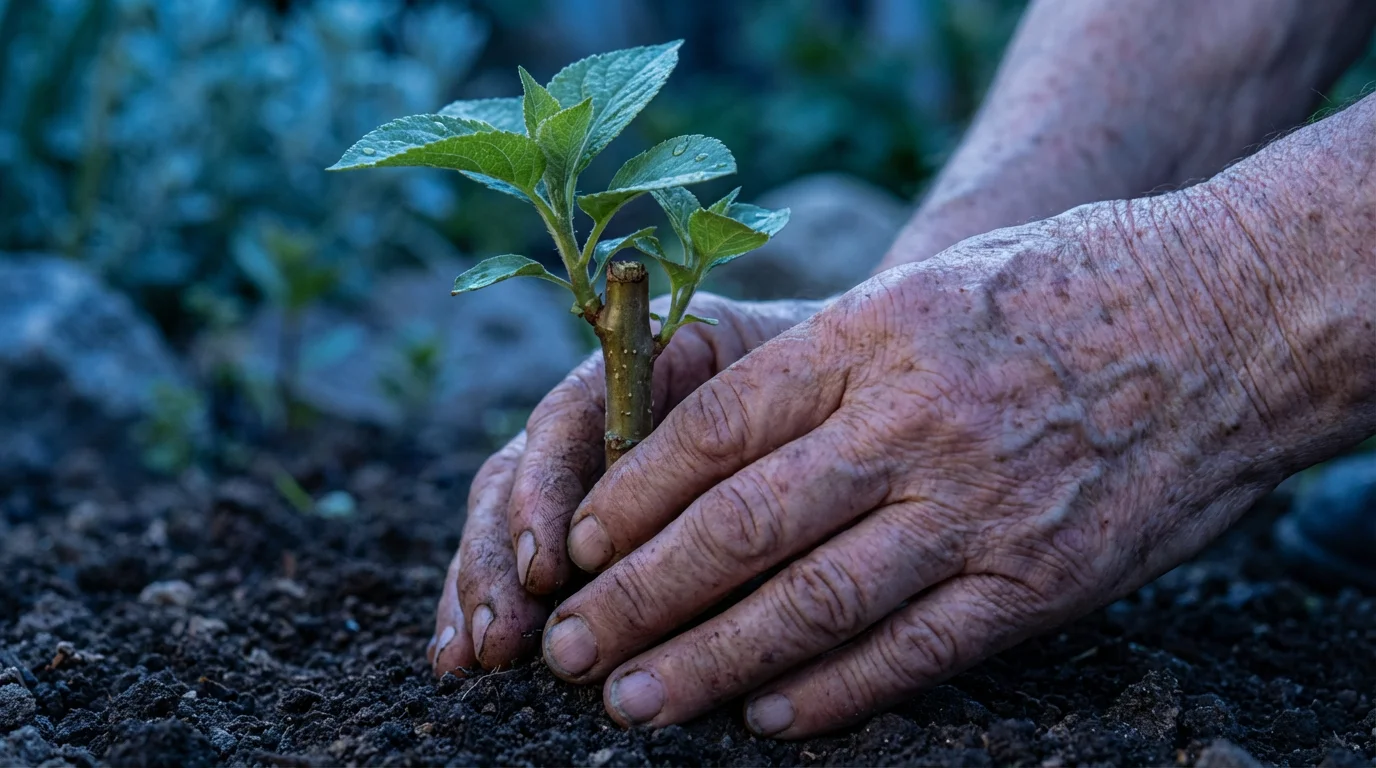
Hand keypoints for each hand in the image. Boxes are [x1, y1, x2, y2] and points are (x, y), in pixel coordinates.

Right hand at [428, 294, 825, 673]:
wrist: (861, 381)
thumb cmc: (833, 389)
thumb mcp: (791, 391)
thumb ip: (724, 437)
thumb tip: (659, 535)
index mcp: (646, 361)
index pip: (571, 419)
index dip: (547, 492)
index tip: (549, 566)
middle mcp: (599, 410)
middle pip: (522, 475)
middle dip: (500, 560)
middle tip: (500, 638)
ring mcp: (584, 463)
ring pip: (506, 518)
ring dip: (483, 588)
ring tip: (477, 656)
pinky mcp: (585, 521)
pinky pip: (524, 557)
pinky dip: (490, 600)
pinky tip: (462, 651)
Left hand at [540, 188, 1337, 736]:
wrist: (1224, 320)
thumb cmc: (1060, 289)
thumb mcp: (924, 289)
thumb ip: (825, 362)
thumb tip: (707, 449)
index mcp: (872, 338)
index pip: (719, 428)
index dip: (633, 496)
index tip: (575, 545)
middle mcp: (914, 425)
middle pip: (743, 526)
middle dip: (640, 596)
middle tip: (569, 648)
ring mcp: (978, 509)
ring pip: (814, 603)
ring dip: (710, 662)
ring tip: (634, 701)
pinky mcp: (1040, 582)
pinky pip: (917, 650)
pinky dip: (836, 691)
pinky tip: (769, 718)